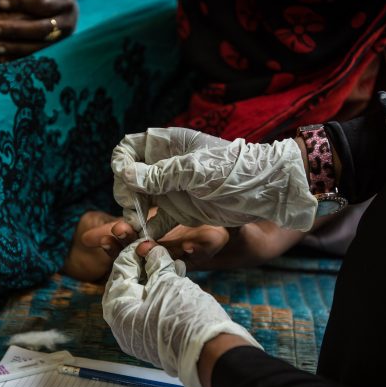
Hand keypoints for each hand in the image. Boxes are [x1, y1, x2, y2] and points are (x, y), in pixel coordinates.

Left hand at [0, 0, 77, 59]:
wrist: (64, 13)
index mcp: (66, 2)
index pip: (42, 3)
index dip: (21, 3)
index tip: (0, 2)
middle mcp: (68, 23)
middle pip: (41, 28)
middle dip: (16, 29)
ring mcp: (63, 41)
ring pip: (39, 47)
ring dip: (16, 48)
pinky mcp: (56, 54)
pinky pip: (37, 58)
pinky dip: (19, 59)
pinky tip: (3, 60)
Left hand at [102, 241, 260, 386]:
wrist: (209, 353)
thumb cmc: (183, 316)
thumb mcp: (167, 282)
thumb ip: (155, 262)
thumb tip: (149, 249)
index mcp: (117, 309)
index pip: (119, 270)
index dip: (133, 251)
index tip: (146, 241)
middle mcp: (123, 324)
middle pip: (130, 283)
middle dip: (144, 264)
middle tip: (156, 249)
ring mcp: (139, 332)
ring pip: (144, 295)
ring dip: (156, 275)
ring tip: (171, 260)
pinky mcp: (155, 336)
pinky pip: (153, 307)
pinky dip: (162, 291)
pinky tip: (177, 275)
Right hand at [112, 127, 316, 239]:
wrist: (264, 192)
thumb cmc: (233, 171)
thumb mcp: (196, 171)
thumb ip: (160, 174)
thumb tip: (125, 174)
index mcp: (168, 145)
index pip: (131, 147)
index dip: (121, 162)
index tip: (125, 179)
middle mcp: (165, 166)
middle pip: (130, 177)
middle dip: (125, 193)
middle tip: (132, 210)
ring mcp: (171, 189)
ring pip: (140, 200)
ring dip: (133, 214)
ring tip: (135, 229)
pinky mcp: (180, 210)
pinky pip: (158, 220)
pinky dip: (150, 230)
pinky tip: (145, 240)